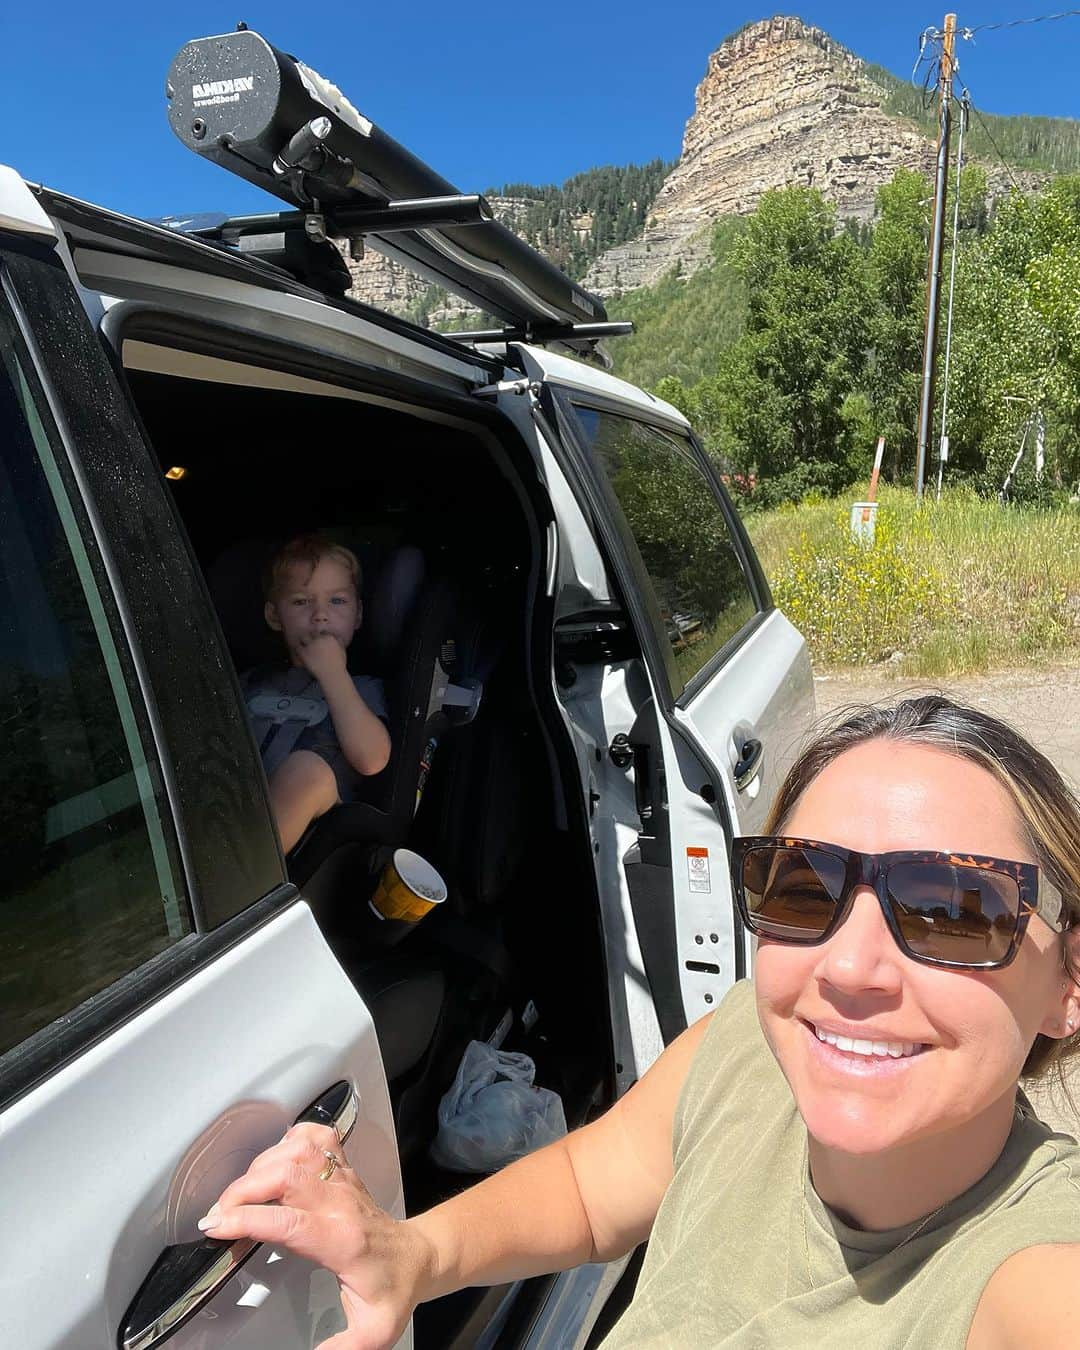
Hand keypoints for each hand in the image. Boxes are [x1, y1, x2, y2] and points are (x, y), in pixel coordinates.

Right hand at [198, 1124, 434, 1349]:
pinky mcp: (344, 1169)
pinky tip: (276, 1157)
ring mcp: (343, 1179)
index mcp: (341, 1240)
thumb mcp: (371, 1332)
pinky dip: (290, 1138)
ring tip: (240, 1194)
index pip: (288, 1221)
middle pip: (285, 1176)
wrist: (418, 1258)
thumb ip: (340, 1349)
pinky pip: (316, 1136)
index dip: (247, 1219)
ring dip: (260, 1166)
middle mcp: (340, 1202)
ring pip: (297, 1150)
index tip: (215, 1226)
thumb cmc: (392, 1291)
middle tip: (218, 1214)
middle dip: (241, 1190)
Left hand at [297, 631, 347, 681]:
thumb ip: (339, 641)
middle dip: (311, 636)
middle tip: (310, 641)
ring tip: (304, 645)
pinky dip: (298, 649)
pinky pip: (298, 647)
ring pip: (303, 637)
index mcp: (329, 637)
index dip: (319, 634)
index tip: (318, 638)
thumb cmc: (339, 664)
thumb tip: (337, 637)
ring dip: (303, 640)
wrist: (332, 674)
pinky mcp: (304, 652)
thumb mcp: (342, 650)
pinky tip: (300, 652)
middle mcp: (319, 639)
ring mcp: (310, 645)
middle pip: (312, 632)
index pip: (322, 630)